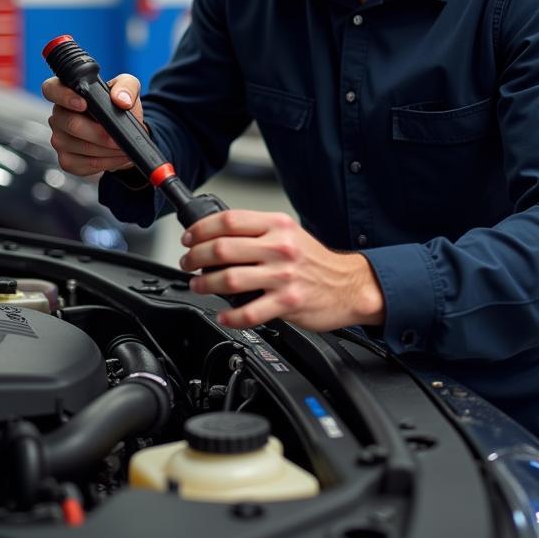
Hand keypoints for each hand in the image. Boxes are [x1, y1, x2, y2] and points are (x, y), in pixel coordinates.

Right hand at [41, 73, 143, 176]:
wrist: (125, 133)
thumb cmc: (119, 107)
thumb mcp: (128, 87)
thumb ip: (126, 87)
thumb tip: (121, 100)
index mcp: (67, 92)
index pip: (51, 90)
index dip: (64, 97)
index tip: (84, 105)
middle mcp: (59, 115)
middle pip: (71, 124)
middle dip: (100, 133)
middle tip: (119, 137)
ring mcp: (60, 139)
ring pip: (81, 146)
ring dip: (107, 149)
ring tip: (124, 146)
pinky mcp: (67, 160)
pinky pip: (86, 164)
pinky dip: (107, 162)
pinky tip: (118, 156)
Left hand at [179, 210, 384, 331]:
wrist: (350, 285)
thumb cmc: (316, 261)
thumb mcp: (289, 234)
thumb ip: (258, 232)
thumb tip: (218, 237)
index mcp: (278, 225)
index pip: (229, 220)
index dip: (202, 229)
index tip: (189, 238)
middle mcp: (280, 247)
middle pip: (223, 248)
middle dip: (196, 257)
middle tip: (188, 263)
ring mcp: (284, 276)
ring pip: (230, 278)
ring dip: (205, 284)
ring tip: (199, 286)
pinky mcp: (288, 302)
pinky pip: (249, 312)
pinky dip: (230, 316)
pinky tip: (223, 316)